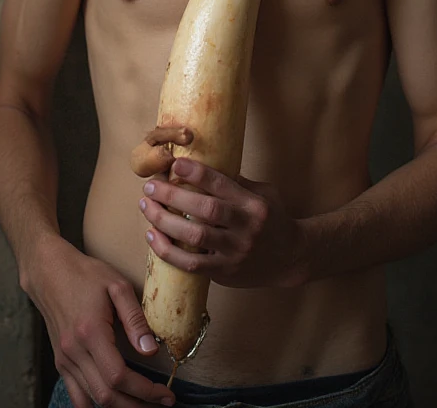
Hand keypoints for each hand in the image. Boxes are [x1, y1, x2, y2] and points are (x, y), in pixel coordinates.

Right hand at [23, 235, 175, 407]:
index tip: (166, 394)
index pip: (119, 376)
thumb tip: (151, 350)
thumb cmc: (86, 274)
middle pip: (107, 396)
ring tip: (143, 404)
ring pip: (92, 400)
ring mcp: (64, 360)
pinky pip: (77, 396)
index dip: (145, 391)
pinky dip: (96, 406)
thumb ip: (135, 319)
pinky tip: (115, 403)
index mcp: (90, 332)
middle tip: (162, 403)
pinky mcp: (60, 362)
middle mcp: (74, 352)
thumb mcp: (117, 286)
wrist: (49, 272)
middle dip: (138, 405)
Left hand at [139, 158, 308, 288]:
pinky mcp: (225, 272)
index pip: (222, 184)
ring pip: (194, 237)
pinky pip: (191, 264)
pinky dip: (168, 251)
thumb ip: (236, 183)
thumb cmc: (272, 219)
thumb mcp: (263, 194)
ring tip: (147, 207)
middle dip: (173, 195)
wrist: (290, 258)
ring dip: (165, 221)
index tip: (175, 163)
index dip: (197, 173)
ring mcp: (235, 252)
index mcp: (254, 205)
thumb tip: (200, 167)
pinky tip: (153, 236)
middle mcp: (246, 228)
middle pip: (205, 210)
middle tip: (150, 186)